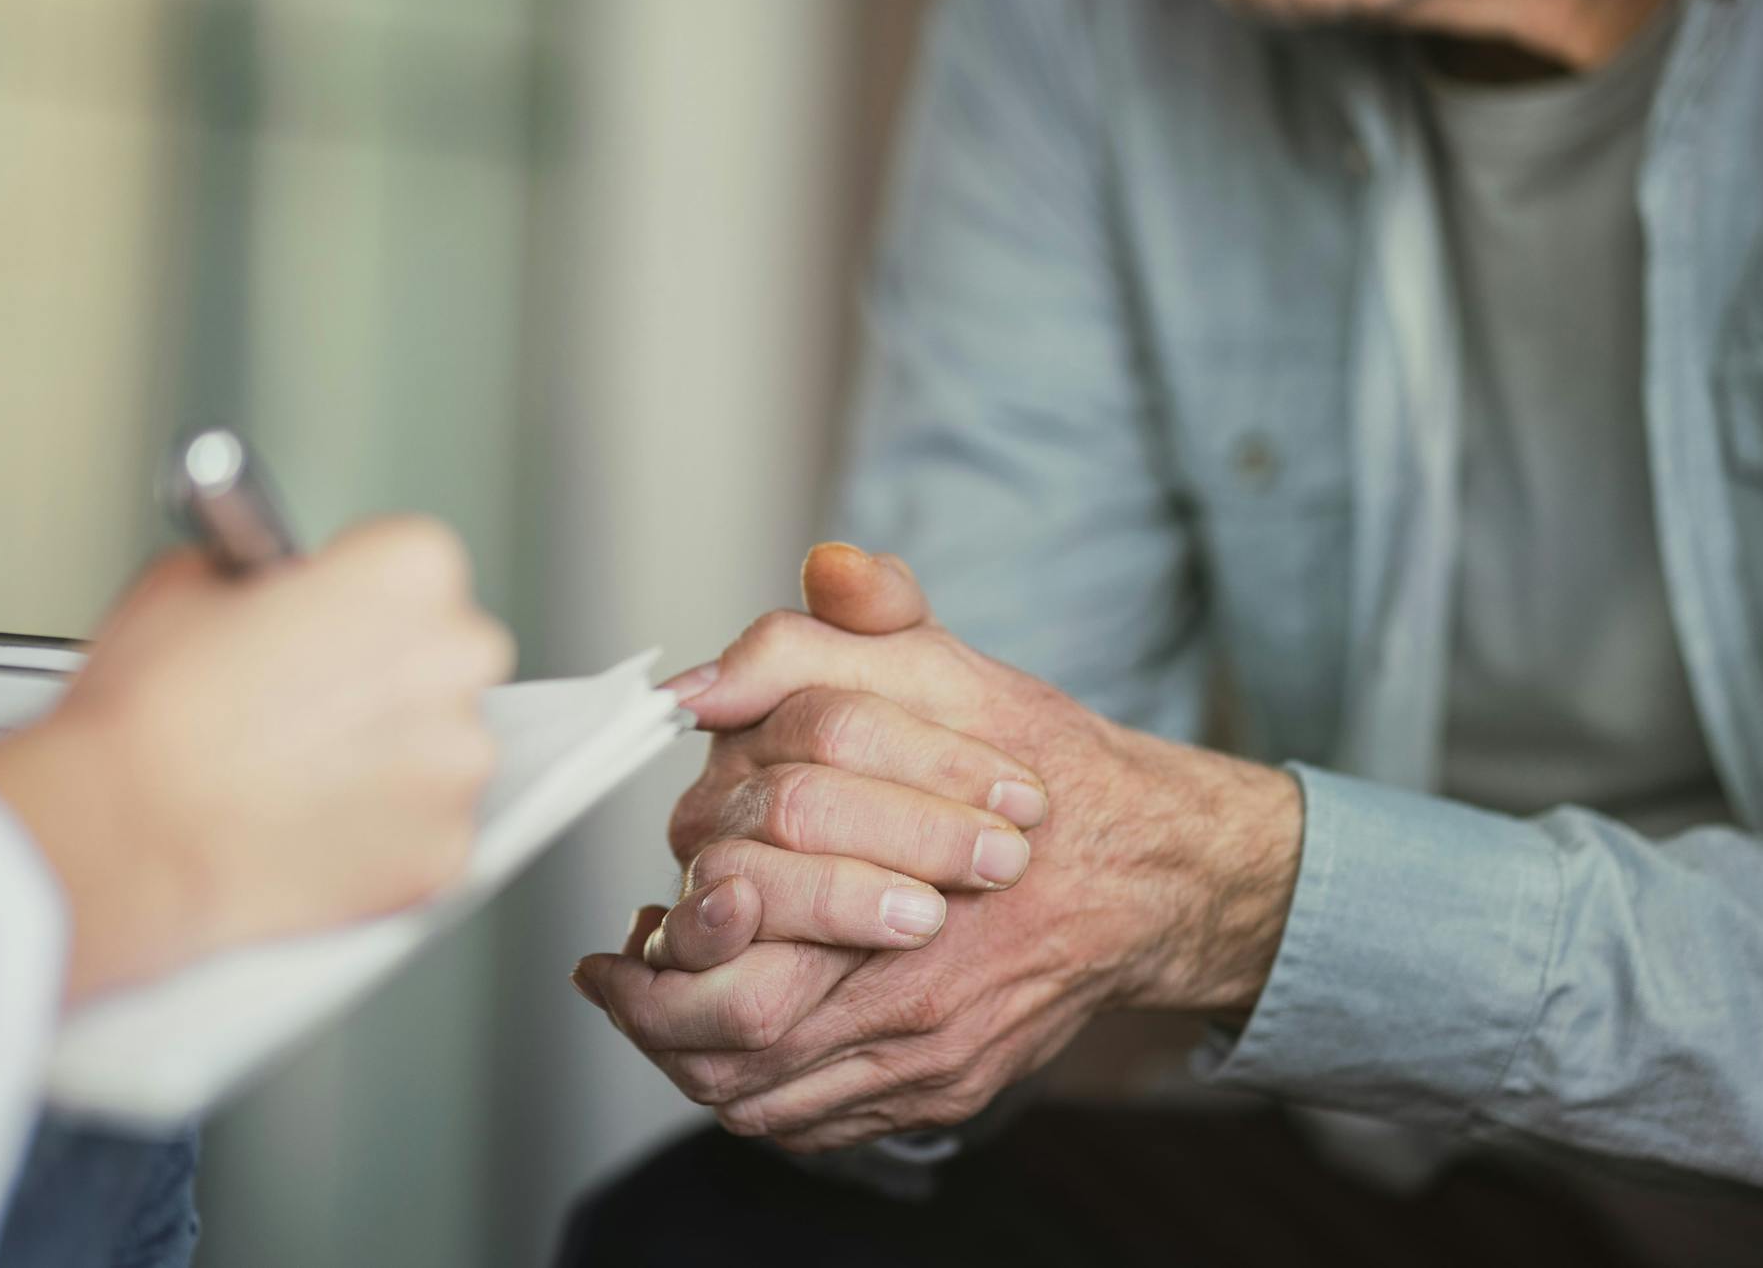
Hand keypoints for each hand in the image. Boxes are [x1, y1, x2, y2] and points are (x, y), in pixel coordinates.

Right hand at [0, 516, 514, 1000]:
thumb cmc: (151, 716)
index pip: (415, 564)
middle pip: (445, 653)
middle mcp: (457, 658)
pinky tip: (309, 825)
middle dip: (388, 674)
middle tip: (308, 700)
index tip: (326, 619)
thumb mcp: (187, 581)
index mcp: (410, 570)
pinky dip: (381, 835)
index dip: (358, 594)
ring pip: (441, 748)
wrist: (123, 837)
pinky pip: (426, 831)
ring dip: (390, 757)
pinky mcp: (444, 850)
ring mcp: (457, 764)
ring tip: (298, 772)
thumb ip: (260, 574)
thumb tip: (269, 591)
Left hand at [572, 544, 1300, 1150]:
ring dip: (693, 1058)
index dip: (670, 941)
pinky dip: (758, 1093)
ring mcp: (931, 1052)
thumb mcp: (943, 665)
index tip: (621, 935)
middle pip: (741, 1035)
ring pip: (768, 1093)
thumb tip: (707, 675)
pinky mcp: (945, 1091)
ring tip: (652, 1013)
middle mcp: (913, 986)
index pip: (743, 927)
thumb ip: (825, 639)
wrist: (1148, 866)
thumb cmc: (1037, 761)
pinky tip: (728, 1048)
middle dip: (659, 1014)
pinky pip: (821, 1123)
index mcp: (898, 877)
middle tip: (614, 979)